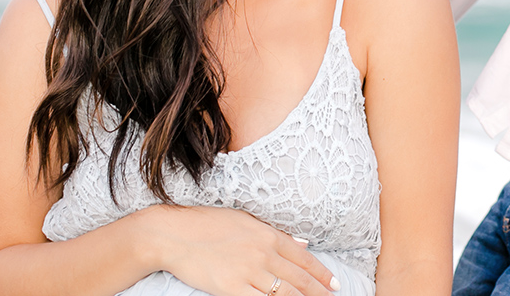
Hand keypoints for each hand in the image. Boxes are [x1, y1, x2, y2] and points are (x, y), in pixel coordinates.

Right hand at [143, 205, 339, 295]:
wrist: (174, 235)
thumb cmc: (208, 225)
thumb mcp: (247, 221)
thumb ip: (276, 234)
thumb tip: (303, 243)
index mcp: (269, 235)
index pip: (304, 258)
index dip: (322, 274)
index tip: (334, 285)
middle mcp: (264, 253)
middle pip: (299, 279)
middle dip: (319, 292)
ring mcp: (249, 272)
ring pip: (285, 294)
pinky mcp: (232, 289)